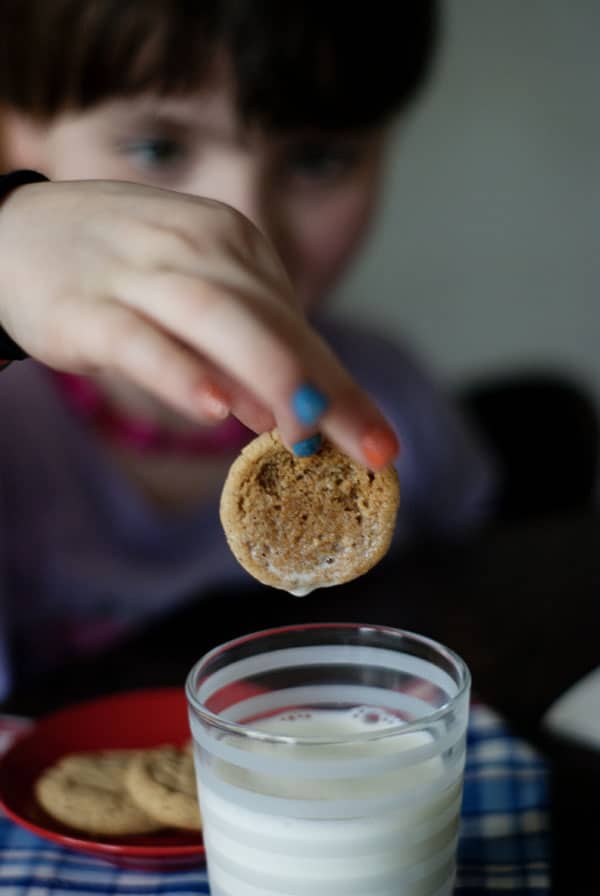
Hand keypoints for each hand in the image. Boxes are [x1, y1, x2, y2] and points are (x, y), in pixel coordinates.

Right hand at [0, 179, 397, 467]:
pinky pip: (137, 337)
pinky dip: (178, 369)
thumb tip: (282, 416)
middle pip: (271, 320)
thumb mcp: (191, 297)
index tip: (381, 442)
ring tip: (306, 430)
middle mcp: (193, 247)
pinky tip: (214, 406)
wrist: (13, 231)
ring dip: (269, 373)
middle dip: (327, 389)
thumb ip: (240, 351)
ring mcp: (137, 273)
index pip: (296, 323)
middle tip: (372, 449)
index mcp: (231, 245)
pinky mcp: (85, 306)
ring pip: (215, 317)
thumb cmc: (119, 271)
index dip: (342, 385)